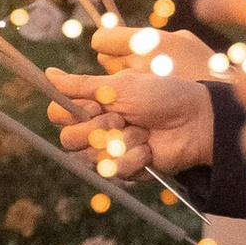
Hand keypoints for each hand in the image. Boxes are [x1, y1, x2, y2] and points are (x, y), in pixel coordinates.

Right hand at [46, 61, 211, 180]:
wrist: (196, 121)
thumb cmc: (162, 95)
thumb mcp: (119, 85)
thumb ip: (80, 85)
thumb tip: (49, 74)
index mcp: (93, 104)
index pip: (57, 114)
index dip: (70, 112)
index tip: (95, 103)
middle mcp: (98, 127)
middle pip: (68, 140)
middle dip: (97, 129)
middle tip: (122, 118)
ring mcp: (112, 149)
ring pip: (90, 157)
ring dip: (119, 142)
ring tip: (143, 133)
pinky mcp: (127, 168)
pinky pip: (114, 170)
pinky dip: (134, 158)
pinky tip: (150, 149)